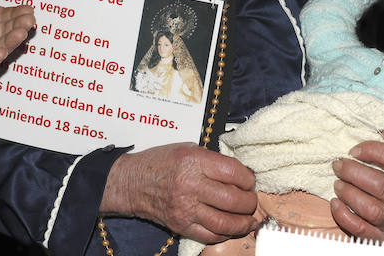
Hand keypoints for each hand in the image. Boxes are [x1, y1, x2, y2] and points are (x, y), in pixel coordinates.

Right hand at [102, 143, 257, 242]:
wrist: (132, 182)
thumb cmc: (160, 162)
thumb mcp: (188, 148)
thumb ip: (213, 160)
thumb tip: (239, 172)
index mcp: (194, 161)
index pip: (233, 173)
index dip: (248, 179)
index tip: (250, 181)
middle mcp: (190, 185)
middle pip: (233, 200)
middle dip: (249, 202)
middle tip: (251, 200)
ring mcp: (185, 208)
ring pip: (224, 222)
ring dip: (243, 222)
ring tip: (249, 218)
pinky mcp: (180, 225)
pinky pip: (209, 235)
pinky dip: (225, 234)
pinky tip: (232, 228)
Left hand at [331, 132, 383, 241]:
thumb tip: (379, 128)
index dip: (370, 150)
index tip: (353, 150)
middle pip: (380, 185)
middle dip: (352, 172)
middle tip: (338, 165)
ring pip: (370, 209)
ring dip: (348, 194)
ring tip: (338, 184)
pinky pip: (361, 230)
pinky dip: (344, 216)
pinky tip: (336, 203)